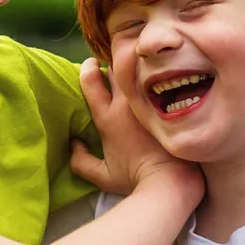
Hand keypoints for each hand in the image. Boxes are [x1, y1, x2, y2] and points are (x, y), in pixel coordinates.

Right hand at [71, 58, 200, 197]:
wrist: (170, 178)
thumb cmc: (135, 178)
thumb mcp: (101, 177)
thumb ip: (81, 162)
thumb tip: (74, 143)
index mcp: (107, 117)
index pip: (90, 79)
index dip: (87, 68)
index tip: (90, 67)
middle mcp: (125, 103)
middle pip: (115, 68)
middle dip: (112, 66)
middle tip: (115, 72)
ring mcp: (148, 100)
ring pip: (137, 70)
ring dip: (133, 69)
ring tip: (135, 74)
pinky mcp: (167, 103)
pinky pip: (157, 80)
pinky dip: (152, 78)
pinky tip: (155, 82)